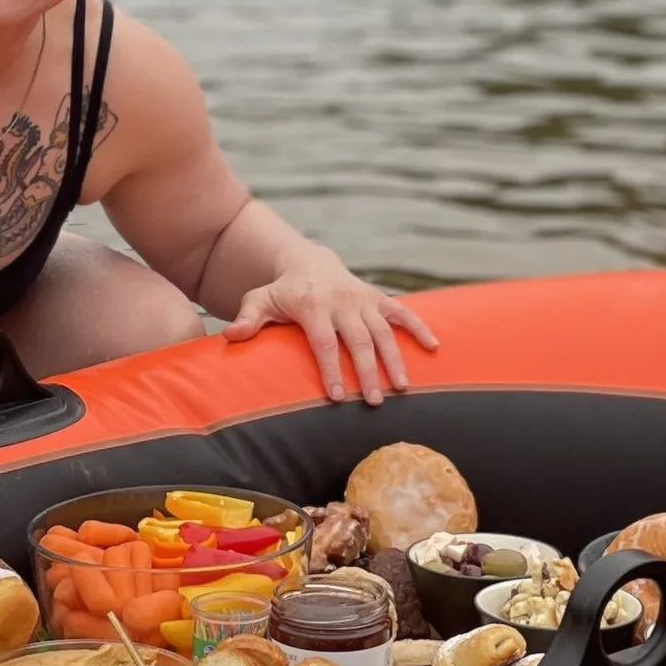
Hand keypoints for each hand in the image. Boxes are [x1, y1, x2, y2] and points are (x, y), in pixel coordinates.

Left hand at [222, 265, 439, 403]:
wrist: (309, 263)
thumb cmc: (282, 292)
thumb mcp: (260, 300)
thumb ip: (248, 318)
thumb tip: (230, 335)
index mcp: (313, 306)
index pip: (323, 342)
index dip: (330, 369)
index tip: (337, 397)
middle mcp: (341, 302)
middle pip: (358, 340)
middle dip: (367, 371)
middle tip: (375, 402)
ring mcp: (363, 299)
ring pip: (384, 330)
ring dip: (395, 359)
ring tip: (403, 388)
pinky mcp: (379, 297)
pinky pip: (403, 311)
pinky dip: (419, 327)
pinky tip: (435, 347)